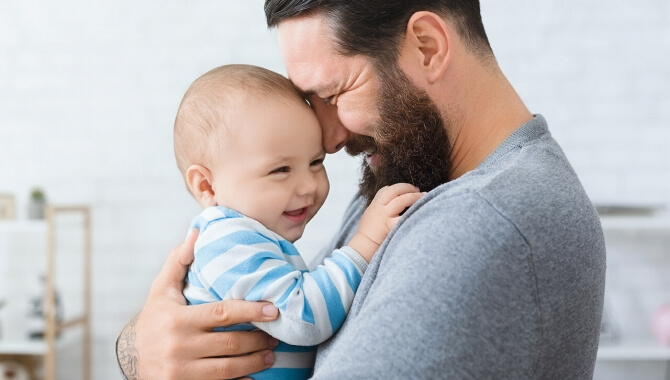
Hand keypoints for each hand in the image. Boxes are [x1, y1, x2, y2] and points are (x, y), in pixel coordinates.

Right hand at [116, 229, 280, 379]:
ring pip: (229, 369)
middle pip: (231, 344)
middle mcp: (179, 346)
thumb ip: (179, 261)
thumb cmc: (154, 319)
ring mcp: (181, 371)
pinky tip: (254, 377)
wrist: (130, 357)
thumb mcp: (161, 290)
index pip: (222, 314)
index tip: (273, 309)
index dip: (251, 311)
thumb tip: (197, 232)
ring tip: (270, 354)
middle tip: (276, 335)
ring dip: (255, 362)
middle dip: (258, 340)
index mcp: (177, 320)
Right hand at [348, 183, 423, 261]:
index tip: (406, 189)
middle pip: (394, 190)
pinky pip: (403, 217)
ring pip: (401, 200)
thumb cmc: (367, 234)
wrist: (362, 247)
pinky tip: (421, 211)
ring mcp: (384, 216)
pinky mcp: (389, 226)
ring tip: (423, 196)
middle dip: (408, 188)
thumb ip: (379, 209)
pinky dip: (413, 213)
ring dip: (414, 197)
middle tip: (418, 190)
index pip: (386, 190)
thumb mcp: (370, 216)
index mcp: (374, 204)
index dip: (398, 187)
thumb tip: (392, 205)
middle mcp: (379, 208)